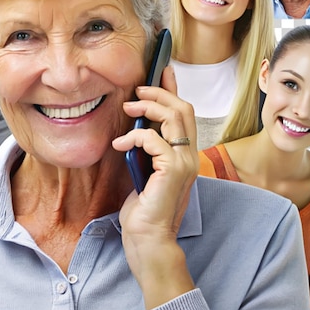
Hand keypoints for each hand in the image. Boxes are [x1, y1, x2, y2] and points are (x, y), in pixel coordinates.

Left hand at [111, 65, 197, 308]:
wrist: (149, 239)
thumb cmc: (145, 208)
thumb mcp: (145, 169)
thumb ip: (147, 148)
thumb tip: (136, 123)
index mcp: (184, 154)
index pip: (185, 112)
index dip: (174, 89)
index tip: (163, 70)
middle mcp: (190, 155)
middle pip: (182, 108)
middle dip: (159, 93)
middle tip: (138, 91)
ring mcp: (185, 162)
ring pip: (173, 117)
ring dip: (147, 108)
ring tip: (127, 110)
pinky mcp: (173, 170)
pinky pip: (154, 139)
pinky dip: (134, 136)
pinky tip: (120, 146)